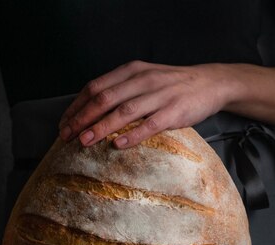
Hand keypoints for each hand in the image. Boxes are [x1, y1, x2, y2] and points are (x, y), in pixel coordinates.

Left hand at [58, 60, 231, 148]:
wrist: (210, 83)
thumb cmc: (172, 85)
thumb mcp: (144, 78)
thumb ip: (121, 89)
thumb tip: (90, 110)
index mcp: (131, 71)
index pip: (95, 87)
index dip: (76, 106)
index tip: (64, 123)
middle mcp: (142, 80)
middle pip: (104, 98)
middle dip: (82, 118)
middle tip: (66, 135)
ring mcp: (159, 96)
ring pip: (123, 111)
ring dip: (101, 127)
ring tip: (84, 141)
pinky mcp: (174, 111)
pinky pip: (150, 124)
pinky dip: (132, 135)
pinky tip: (118, 145)